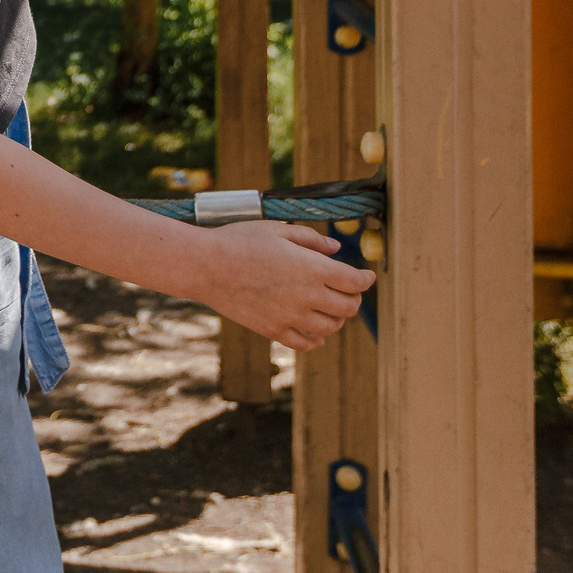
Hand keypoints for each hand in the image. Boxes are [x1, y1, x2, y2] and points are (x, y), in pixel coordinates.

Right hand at [191, 222, 374, 351]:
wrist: (206, 266)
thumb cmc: (239, 240)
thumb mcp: (277, 229)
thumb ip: (311, 239)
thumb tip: (336, 248)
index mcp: (311, 267)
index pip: (354, 281)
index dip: (366, 279)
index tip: (367, 276)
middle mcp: (307, 295)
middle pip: (348, 307)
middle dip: (353, 299)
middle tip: (348, 291)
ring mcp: (291, 316)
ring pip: (331, 327)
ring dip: (337, 319)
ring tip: (330, 309)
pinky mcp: (274, 330)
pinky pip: (306, 343)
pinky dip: (316, 339)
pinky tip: (315, 331)